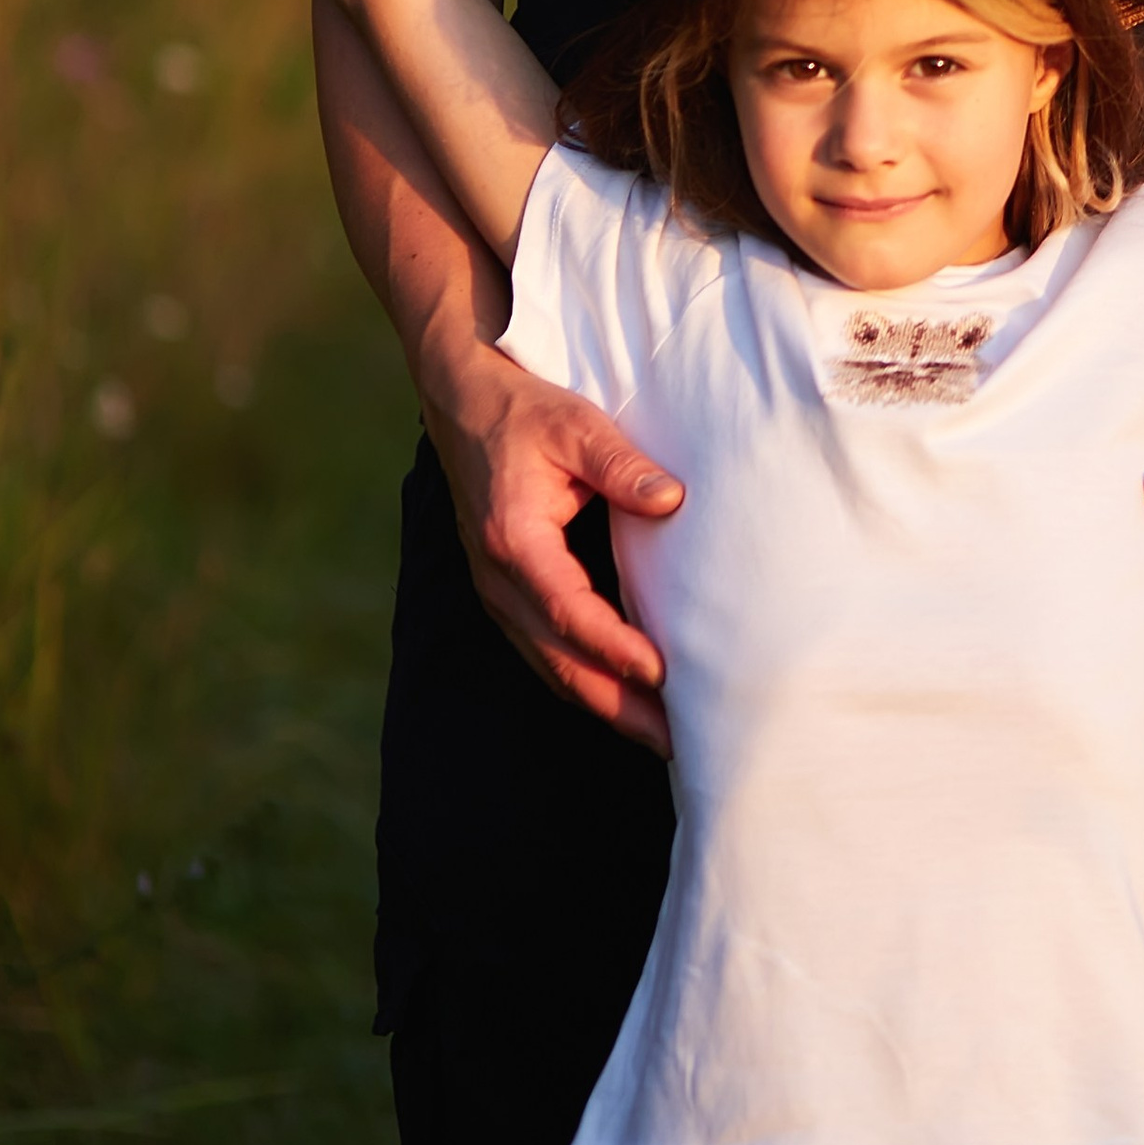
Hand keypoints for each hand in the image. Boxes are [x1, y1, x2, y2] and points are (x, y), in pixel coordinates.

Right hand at [423, 335, 686, 755]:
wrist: (463, 403)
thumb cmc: (524, 411)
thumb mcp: (576, 425)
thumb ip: (622, 466)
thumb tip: (672, 500)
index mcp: (514, 542)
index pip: (569, 611)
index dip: (616, 648)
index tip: (663, 675)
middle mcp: (498, 581)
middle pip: (561, 662)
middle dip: (619, 705)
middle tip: (679, 741)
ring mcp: (498, 594)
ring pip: (553, 668)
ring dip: (605, 704)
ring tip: (662, 736)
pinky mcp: (507, 595)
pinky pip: (547, 652)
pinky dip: (586, 681)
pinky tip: (625, 698)